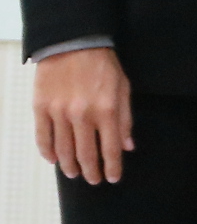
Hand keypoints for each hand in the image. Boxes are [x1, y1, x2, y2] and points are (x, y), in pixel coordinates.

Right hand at [33, 47, 131, 183]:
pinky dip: (47, 152)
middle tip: (93, 180)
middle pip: (86, 154)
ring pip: (63, 150)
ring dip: (69, 165)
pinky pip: (42, 137)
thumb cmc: (103, 64)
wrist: (73, 43)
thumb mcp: (123, 88)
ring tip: (74, 173)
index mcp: (106, 110)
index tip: (112, 178)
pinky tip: (53, 160)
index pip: (110, 149)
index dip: (112, 167)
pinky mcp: (41, 108)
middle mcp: (82, 115)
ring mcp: (59, 112)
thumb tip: (127, 146)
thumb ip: (125, 119)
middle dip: (91, 171)